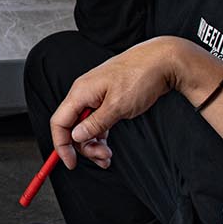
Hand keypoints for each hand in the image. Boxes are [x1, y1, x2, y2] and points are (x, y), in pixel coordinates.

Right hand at [50, 37, 192, 168]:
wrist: (163, 60)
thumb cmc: (141, 76)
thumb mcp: (118, 106)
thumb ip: (95, 124)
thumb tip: (76, 137)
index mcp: (81, 92)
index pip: (59, 122)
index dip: (61, 145)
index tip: (71, 163)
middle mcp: (85, 93)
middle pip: (73, 127)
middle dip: (84, 147)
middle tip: (103, 158)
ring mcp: (97, 96)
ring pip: (86, 127)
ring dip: (94, 144)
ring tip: (109, 157)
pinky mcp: (108, 99)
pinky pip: (97, 122)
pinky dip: (101, 137)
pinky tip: (109, 148)